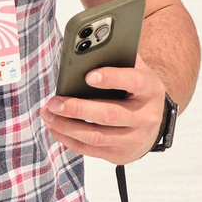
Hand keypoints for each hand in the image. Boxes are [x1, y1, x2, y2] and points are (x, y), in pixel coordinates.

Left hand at [42, 61, 165, 166]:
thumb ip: (117, 57)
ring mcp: (134, 139)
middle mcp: (146, 117)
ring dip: (67, 126)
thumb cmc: (137, 90)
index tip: (88, 76)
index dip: (111, 78)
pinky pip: (89, 149)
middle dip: (78, 109)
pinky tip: (54, 127)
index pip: (133, 82)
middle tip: (55, 102)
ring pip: (96, 136)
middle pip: (109, 114)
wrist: (153, 122)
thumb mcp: (136, 70)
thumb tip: (86, 47)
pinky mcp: (120, 154)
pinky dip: (67, 138)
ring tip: (48, 114)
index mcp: (150, 89)